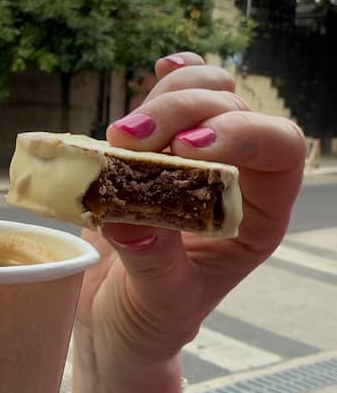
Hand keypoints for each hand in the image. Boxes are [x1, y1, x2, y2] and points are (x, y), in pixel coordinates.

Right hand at [75, 54, 305, 392]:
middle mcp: (236, 180)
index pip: (279, 151)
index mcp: (256, 218)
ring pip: (204, 94)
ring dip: (164, 99)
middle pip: (233, 112)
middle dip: (180, 114)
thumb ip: (152, 263)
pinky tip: (159, 69)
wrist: (113, 322)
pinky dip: (169, 78)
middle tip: (125, 141)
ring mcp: (197, 160)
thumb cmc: (147, 323)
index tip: (184, 151)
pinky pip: (175, 96)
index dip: (240, 135)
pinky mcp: (157, 150)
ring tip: (119, 137)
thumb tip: (128, 220)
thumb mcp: (157, 305)